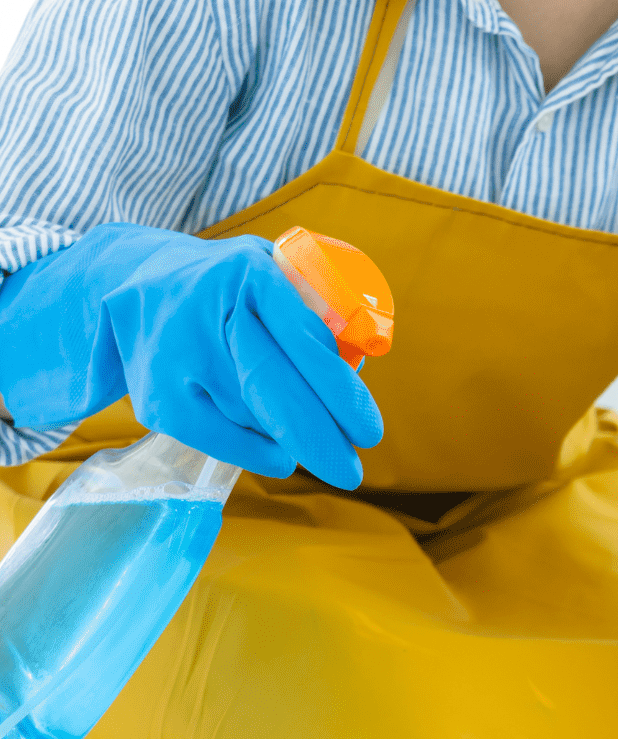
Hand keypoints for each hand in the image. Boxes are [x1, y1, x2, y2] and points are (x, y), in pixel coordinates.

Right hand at [0, 224, 381, 487]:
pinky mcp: (158, 396)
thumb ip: (315, 299)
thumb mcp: (269, 267)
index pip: (304, 341)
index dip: (340, 392)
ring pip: (252, 416)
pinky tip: (279, 457)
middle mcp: (211, 314)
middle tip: (352, 471)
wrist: (127, 285)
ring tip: (308, 438)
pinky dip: (255, 453)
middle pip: (275, 387)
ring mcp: (179, 357)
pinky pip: (220, 439)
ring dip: (288, 436)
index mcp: (250, 277)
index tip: (368, 430)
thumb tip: (367, 347)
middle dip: (321, 437)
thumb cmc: (226, 285)